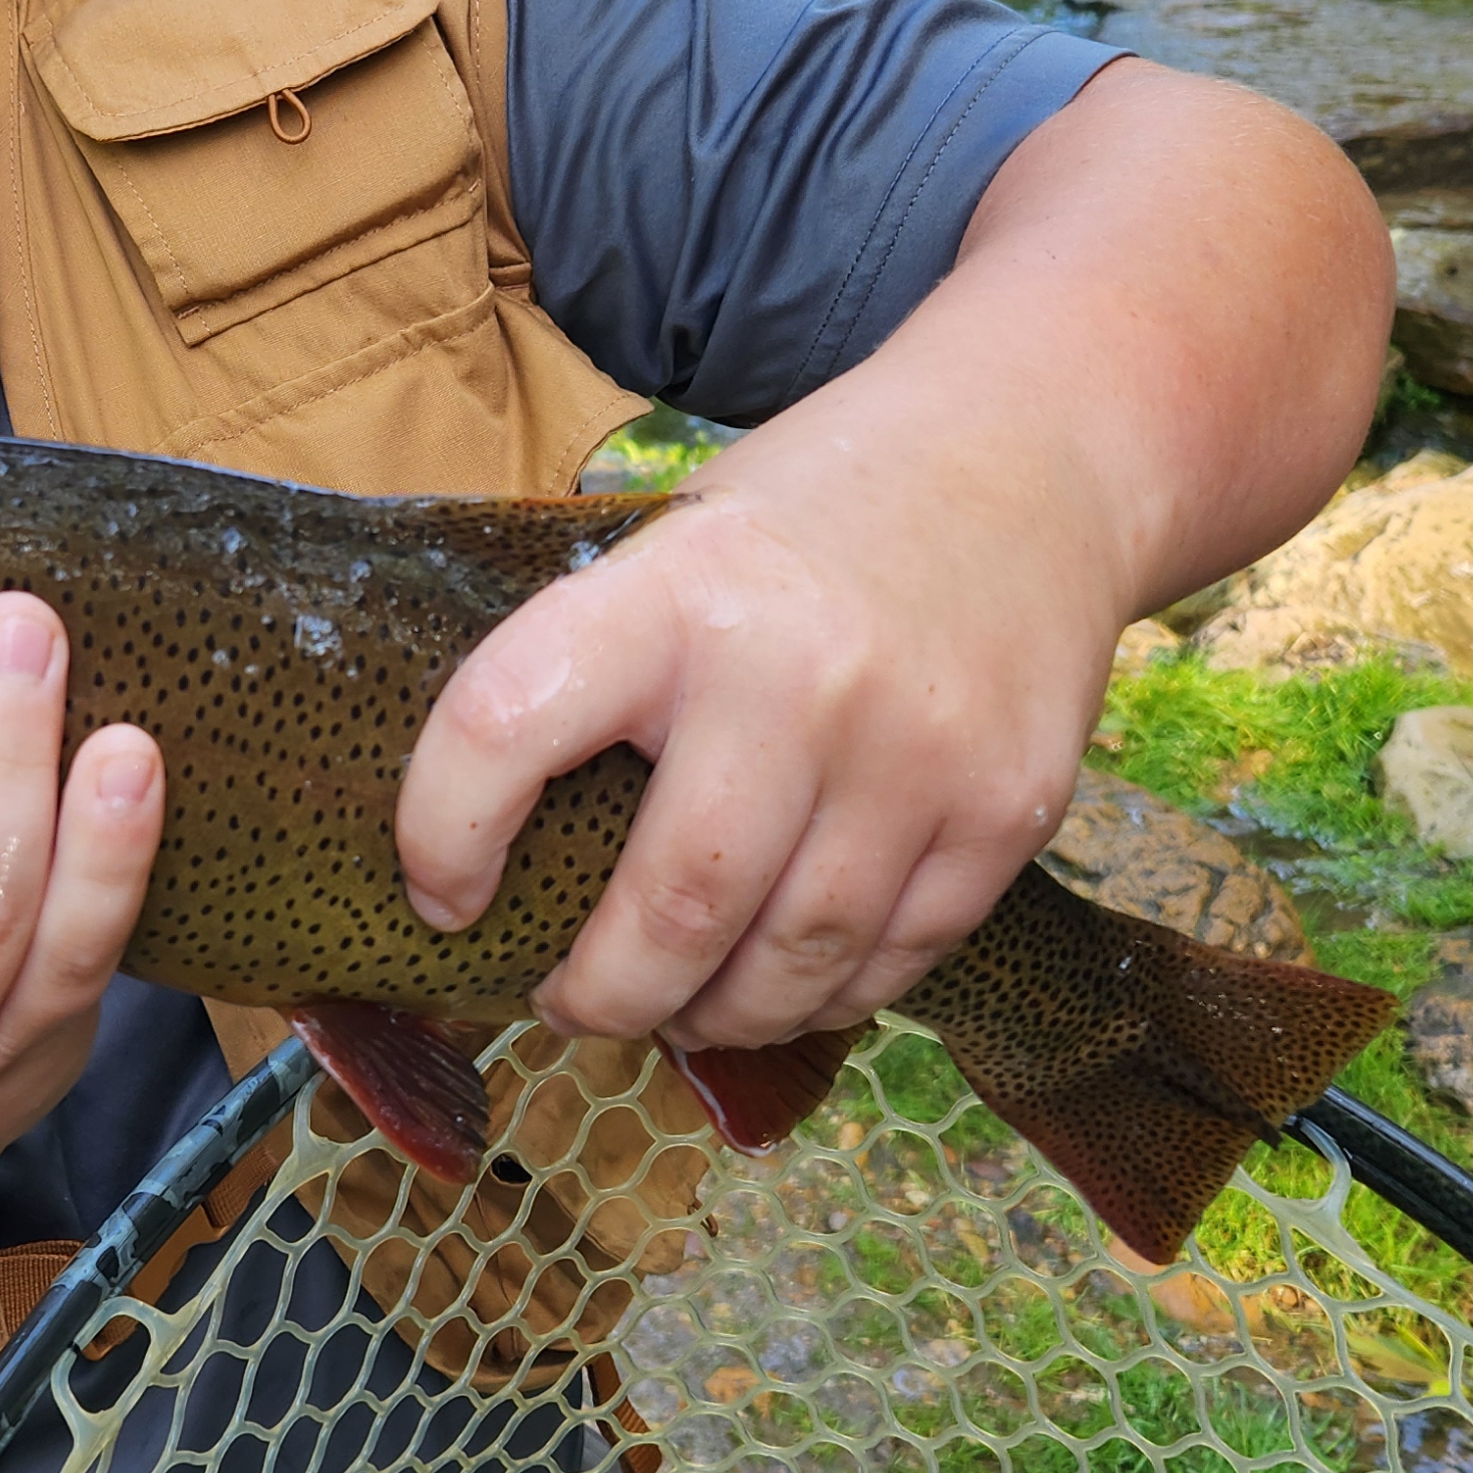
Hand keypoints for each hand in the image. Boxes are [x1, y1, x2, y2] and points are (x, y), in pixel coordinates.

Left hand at [391, 56, 1386, 1053]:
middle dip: (601, 997)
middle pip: (674, 911)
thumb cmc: (813, 519)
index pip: (503, 727)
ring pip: (789, 967)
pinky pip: (892, 963)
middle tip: (572, 1004)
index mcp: (675, 591)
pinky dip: (822, 995)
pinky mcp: (1008, 811)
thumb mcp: (679, 541)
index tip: (439, 897)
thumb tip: (491, 858)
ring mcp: (918, 753)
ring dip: (714, 1017)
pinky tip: (786, 976)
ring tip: (679, 1006)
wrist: (1032, 455)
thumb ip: (597, 673)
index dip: (442, 837)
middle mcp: (797, 675)